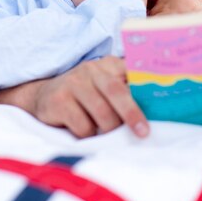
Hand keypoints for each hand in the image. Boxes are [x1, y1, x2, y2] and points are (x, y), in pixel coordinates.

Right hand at [0, 56, 148, 138]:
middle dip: (132, 114)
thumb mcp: (104, 86)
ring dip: (108, 129)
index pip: (130, 73)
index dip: (144, 89)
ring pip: (101, 113)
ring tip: (107, 133)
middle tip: (143, 133)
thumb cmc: (84, 94)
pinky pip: (83, 126)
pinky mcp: (58, 100)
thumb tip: (156, 109)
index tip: (158, 105)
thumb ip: (126, 91)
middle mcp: (90, 69)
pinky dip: (88, 135)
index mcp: (108, 64)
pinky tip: (84, 132)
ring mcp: (73, 83)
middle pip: (116, 92)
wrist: (43, 95)